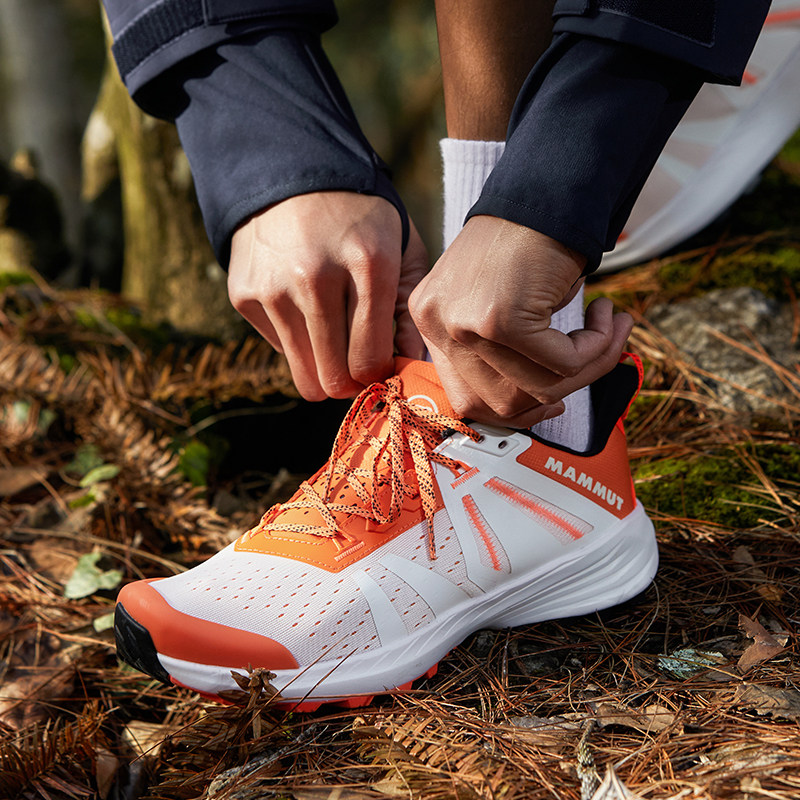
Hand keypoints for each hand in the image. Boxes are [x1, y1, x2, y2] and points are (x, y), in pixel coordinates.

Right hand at [228, 192, 427, 399]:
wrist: (291, 174)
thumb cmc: (361, 220)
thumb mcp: (402, 251)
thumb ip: (412, 312)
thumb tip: (415, 369)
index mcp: (367, 264)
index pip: (370, 360)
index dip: (379, 375)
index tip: (382, 366)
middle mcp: (315, 277)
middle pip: (334, 378)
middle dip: (351, 383)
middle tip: (358, 365)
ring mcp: (273, 287)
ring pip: (304, 376)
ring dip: (323, 369)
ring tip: (335, 343)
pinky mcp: (243, 294)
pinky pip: (280, 349)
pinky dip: (296, 339)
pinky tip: (303, 305)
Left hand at [409, 215, 632, 426]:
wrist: (550, 190)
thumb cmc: (530, 243)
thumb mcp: (499, 302)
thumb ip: (501, 354)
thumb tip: (540, 404)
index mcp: (431, 322)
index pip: (468, 400)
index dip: (518, 409)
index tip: (554, 399)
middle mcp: (437, 325)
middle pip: (503, 404)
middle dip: (561, 390)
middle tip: (596, 356)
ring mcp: (463, 324)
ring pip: (540, 388)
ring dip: (589, 365)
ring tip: (608, 329)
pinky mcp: (499, 319)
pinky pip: (565, 364)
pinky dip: (598, 347)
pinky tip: (605, 315)